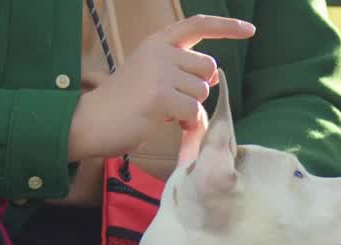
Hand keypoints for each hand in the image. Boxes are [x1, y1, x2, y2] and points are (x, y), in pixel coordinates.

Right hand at [67, 15, 255, 162]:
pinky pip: (194, 112)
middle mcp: (159, 51)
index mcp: (157, 43)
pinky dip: (185, 123)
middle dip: (198, 89)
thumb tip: (215, 78)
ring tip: (162, 111)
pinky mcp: (161, 97)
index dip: (226, 27)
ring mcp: (160, 72)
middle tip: (172, 100)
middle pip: (208, 68)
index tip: (249, 30)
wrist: (90, 120)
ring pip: (202, 92)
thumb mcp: (154, 77)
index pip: (197, 25)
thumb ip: (183, 71)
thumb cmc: (125, 103)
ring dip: (189, 108)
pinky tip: (164, 121)